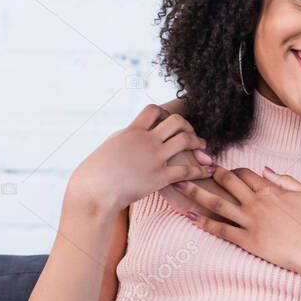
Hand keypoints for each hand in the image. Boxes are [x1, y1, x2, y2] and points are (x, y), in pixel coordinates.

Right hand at [68, 104, 216, 214]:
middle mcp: (146, 140)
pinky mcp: (160, 177)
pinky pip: (187, 170)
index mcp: (132, 131)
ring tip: (203, 147)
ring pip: (185, 140)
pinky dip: (200, 169)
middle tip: (190, 134)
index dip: (164, 113)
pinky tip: (207, 170)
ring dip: (198, 142)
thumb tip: (131, 132)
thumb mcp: (110, 146)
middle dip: (187, 125)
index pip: (153, 110)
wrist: (93, 191)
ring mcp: (154, 158)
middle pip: (176, 121)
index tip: (168, 122)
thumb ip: (126, 137)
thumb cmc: (96, 172)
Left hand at [174, 164, 300, 276]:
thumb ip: (286, 180)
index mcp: (271, 191)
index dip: (230, 170)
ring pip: (218, 203)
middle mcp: (258, 202)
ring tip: (179, 186)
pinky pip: (222, 230)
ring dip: (196, 193)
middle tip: (191, 168)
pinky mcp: (249, 241)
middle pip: (228, 183)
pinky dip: (204, 223)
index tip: (216, 168)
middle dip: (208, 174)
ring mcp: (252, 221)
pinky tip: (190, 217)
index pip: (245, 174)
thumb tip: (266, 170)